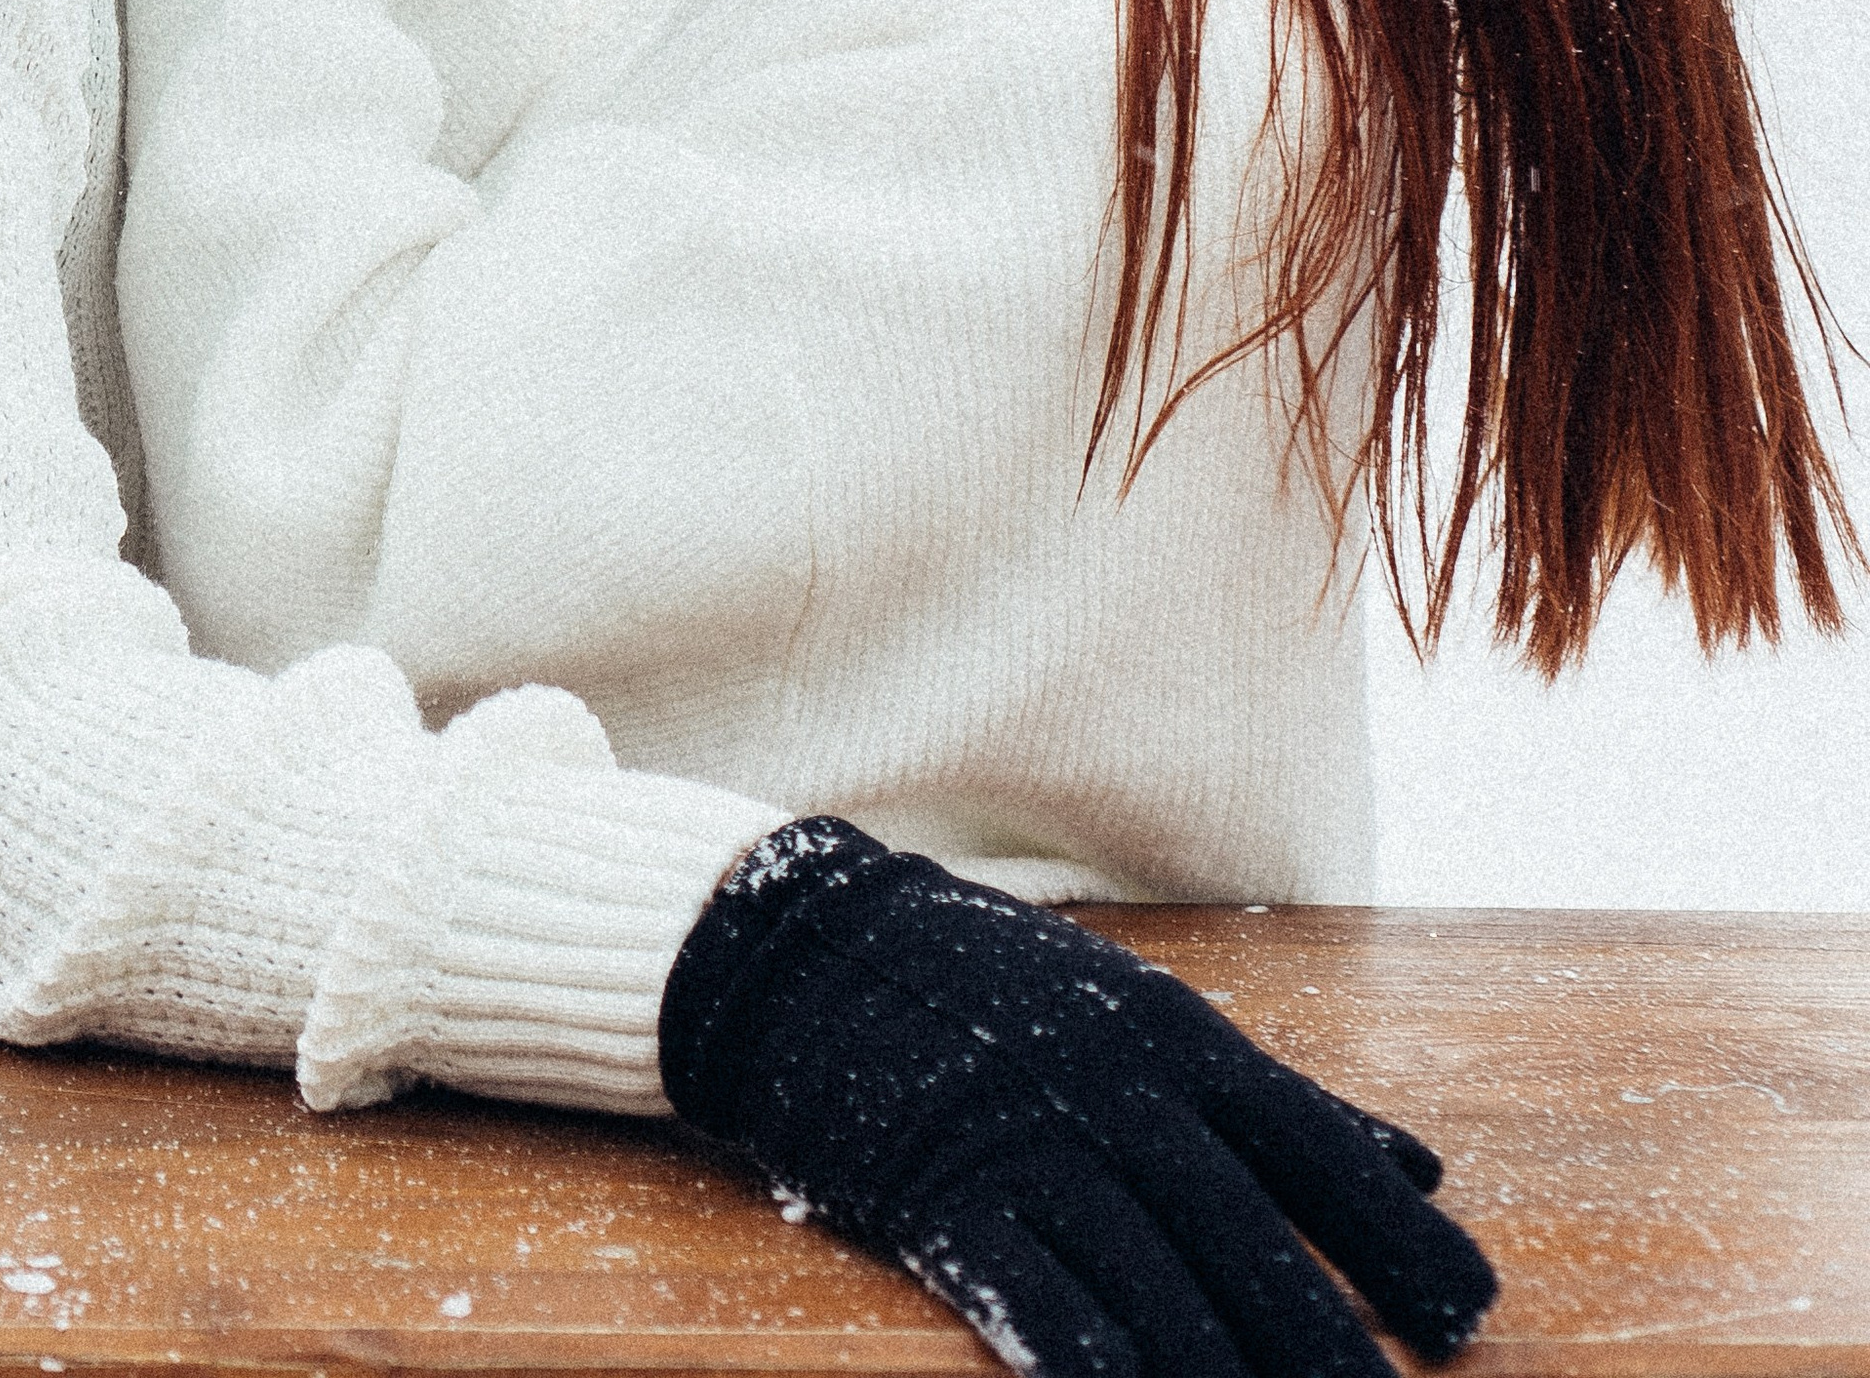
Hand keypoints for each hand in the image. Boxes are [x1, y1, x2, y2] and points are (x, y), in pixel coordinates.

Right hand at [660, 821, 1496, 1377]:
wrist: (813, 947)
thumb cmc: (1003, 993)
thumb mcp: (1152, 1019)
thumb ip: (1290, 1105)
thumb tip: (1423, 1167)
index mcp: (1182, 1044)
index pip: (1316, 1151)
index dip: (1394, 1241)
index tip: (1469, 1321)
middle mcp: (1120, 1092)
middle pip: (1248, 1240)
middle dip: (1326, 1347)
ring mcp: (1028, 1141)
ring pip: (1156, 1288)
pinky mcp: (942, 1193)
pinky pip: (1034, 1297)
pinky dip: (1091, 1360)